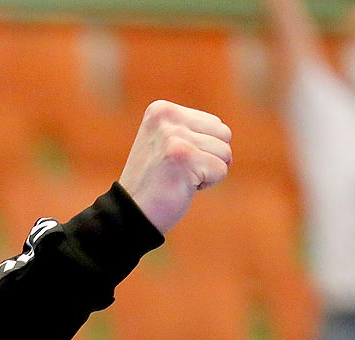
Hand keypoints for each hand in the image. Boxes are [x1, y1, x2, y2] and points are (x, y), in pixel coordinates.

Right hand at [117, 100, 232, 234]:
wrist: (130, 214)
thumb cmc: (154, 184)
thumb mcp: (166, 144)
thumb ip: (190, 130)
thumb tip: (224, 132)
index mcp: (161, 110)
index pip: (214, 123)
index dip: (203, 149)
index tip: (175, 161)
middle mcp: (167, 118)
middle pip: (224, 134)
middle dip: (210, 158)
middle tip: (180, 172)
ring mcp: (175, 136)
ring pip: (225, 152)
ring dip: (207, 172)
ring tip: (180, 179)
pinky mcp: (185, 157)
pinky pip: (221, 170)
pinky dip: (207, 184)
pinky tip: (182, 187)